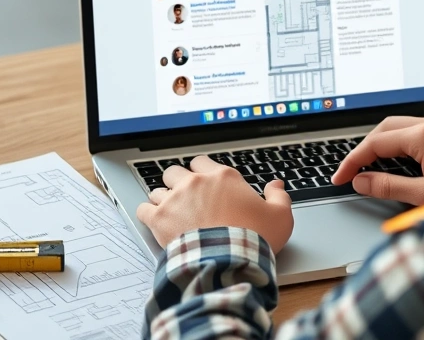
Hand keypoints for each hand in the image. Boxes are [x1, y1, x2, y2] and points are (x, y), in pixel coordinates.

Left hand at [136, 155, 293, 253]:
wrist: (230, 261)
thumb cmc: (254, 239)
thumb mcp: (280, 217)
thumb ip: (279, 196)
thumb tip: (276, 185)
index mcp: (222, 177)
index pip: (200, 162)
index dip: (200, 173)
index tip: (203, 184)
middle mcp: (195, 183)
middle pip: (175, 172)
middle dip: (177, 183)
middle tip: (184, 199)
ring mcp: (175, 199)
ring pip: (158, 190)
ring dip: (163, 200)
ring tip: (171, 214)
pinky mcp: (159, 218)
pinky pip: (144, 208)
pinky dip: (147, 214)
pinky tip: (154, 221)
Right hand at [331, 116, 423, 204]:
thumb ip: (390, 187)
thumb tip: (362, 182)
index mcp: (422, 136)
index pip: (375, 144)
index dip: (353, 161)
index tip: (340, 178)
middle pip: (384, 128)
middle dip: (364, 149)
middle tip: (352, 171)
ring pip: (400, 127)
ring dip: (382, 144)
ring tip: (371, 166)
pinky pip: (416, 130)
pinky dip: (400, 143)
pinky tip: (399, 160)